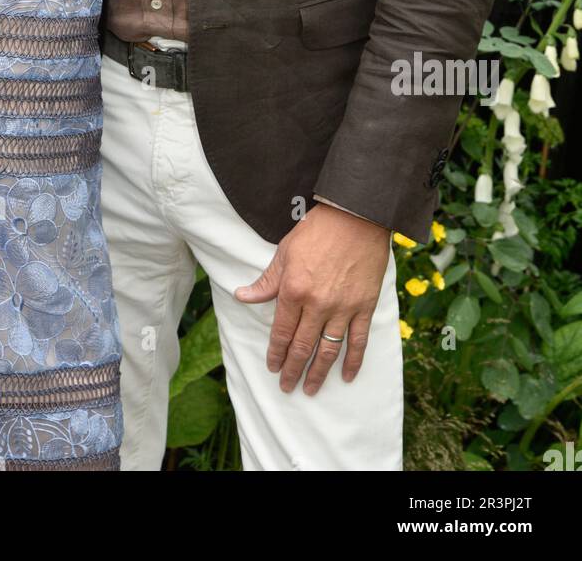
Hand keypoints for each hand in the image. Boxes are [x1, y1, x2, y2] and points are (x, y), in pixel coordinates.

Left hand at [234, 202, 389, 394]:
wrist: (355, 217)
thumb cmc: (317, 231)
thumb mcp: (284, 252)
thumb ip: (266, 281)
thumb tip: (242, 295)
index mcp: (294, 290)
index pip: (281, 332)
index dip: (276, 353)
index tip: (273, 367)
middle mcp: (317, 304)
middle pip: (302, 346)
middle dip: (293, 370)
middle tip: (287, 386)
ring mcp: (343, 308)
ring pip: (328, 350)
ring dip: (319, 373)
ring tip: (310, 388)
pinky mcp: (364, 306)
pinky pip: (358, 341)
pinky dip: (353, 361)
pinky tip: (346, 376)